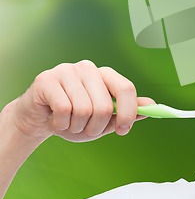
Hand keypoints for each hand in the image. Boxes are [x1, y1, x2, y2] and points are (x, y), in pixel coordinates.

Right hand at [10, 60, 153, 142]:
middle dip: (96, 127)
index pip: (126, 88)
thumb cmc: (74, 118)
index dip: (129, 112)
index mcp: (105, 74)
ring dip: (76, 127)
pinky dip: (61, 124)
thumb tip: (152, 106)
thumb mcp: (104, 119)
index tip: (124, 130)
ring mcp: (67, 71)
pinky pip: (63, 110)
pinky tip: (55, 120)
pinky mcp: (47, 79)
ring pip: (83, 110)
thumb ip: (127, 112)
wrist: (38, 119)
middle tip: (85, 130)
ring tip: (69, 124)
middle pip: (104, 105)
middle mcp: (88, 68)